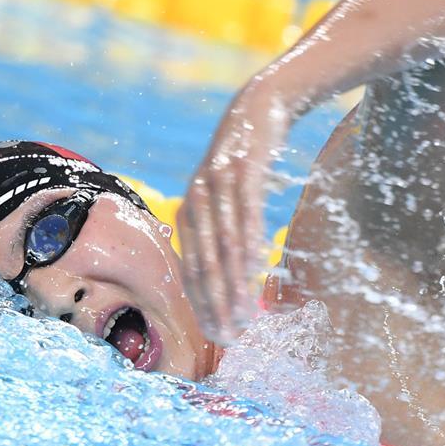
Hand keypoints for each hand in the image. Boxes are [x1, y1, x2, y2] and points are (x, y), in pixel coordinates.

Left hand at [177, 83, 290, 342]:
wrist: (256, 109)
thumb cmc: (242, 164)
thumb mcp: (224, 199)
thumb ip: (221, 234)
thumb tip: (233, 276)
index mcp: (187, 214)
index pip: (191, 270)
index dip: (204, 305)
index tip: (218, 335)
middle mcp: (196, 201)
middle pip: (204, 263)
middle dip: (216, 304)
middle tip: (230, 336)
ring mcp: (218, 184)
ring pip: (224, 244)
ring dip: (233, 283)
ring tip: (243, 313)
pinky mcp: (244, 169)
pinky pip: (247, 212)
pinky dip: (249, 243)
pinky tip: (256, 269)